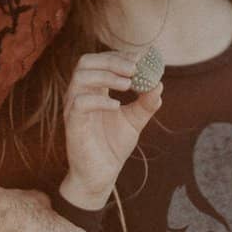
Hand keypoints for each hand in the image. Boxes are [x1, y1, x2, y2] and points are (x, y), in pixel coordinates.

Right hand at [60, 50, 163, 209]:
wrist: (101, 176)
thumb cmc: (113, 145)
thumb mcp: (135, 121)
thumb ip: (146, 103)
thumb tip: (159, 84)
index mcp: (93, 88)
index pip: (101, 60)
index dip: (120, 55)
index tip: (142, 57)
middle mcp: (80, 93)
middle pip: (87, 62)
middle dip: (112, 60)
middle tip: (135, 67)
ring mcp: (73, 107)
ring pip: (81, 77)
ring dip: (106, 75)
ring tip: (129, 84)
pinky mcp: (72, 124)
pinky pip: (80, 103)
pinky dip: (99, 100)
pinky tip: (117, 106)